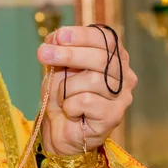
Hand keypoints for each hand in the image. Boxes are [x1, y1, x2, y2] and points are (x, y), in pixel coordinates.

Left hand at [36, 26, 137, 155]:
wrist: (59, 132)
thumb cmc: (62, 99)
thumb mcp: (57, 70)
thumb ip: (60, 52)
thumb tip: (55, 36)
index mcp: (114, 59)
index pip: (106, 38)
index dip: (82, 35)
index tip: (58, 36)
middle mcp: (124, 75)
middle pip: (101, 57)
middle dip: (68, 54)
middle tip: (43, 54)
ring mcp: (122, 97)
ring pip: (93, 80)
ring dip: (67, 88)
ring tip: (62, 98)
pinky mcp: (114, 115)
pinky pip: (86, 100)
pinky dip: (70, 105)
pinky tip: (71, 113)